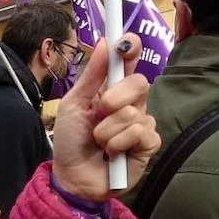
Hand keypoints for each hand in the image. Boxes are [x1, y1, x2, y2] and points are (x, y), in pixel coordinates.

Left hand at [51, 34, 161, 200]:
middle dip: (114, 98)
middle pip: (140, 83)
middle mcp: (130, 103)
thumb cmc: (70, 141)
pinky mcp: (148, 145)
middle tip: (99, 113)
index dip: (131, 49)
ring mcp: (141, 124)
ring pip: (134, 113)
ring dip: (107, 131)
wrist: (71, 177)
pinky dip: (119, 144)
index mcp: (111, 90)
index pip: (129, 62)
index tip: (128, 42)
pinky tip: (112, 154)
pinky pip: (140, 133)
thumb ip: (91, 76)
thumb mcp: (73, 105)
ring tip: (99, 143)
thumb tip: (105, 42)